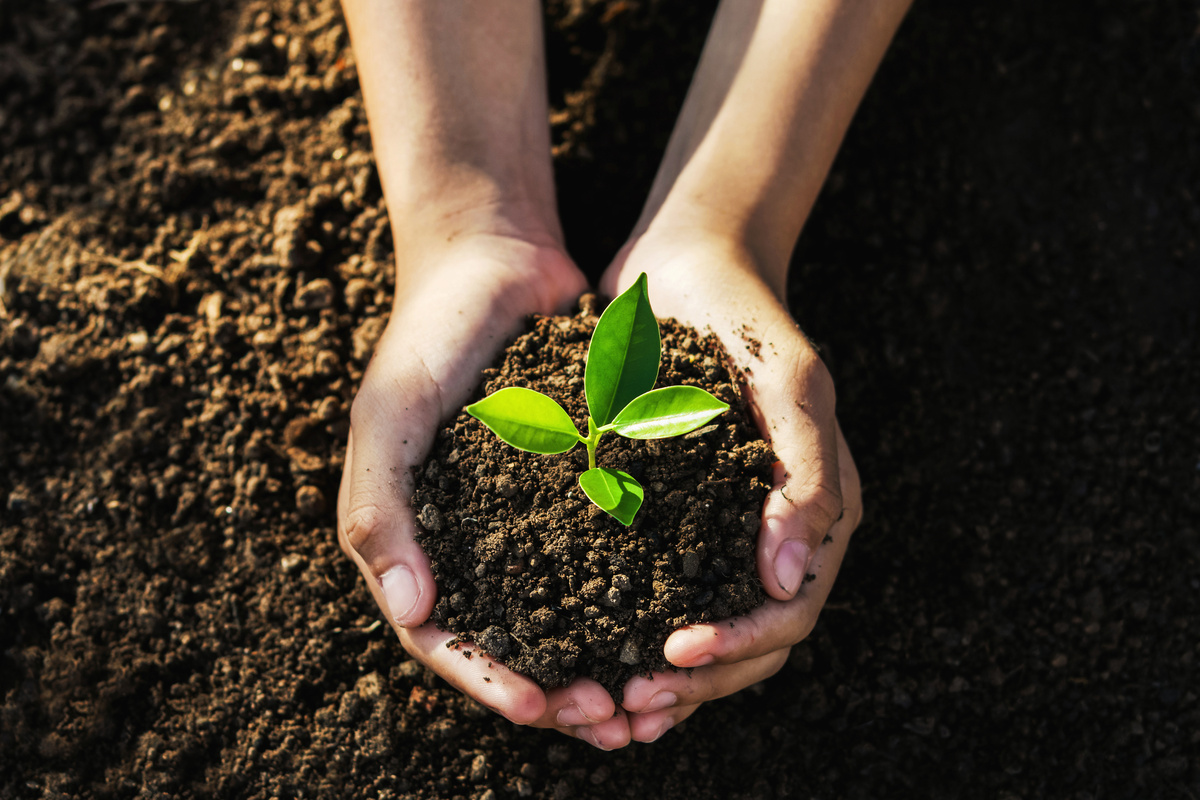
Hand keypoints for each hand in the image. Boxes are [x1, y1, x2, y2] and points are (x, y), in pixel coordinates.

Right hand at [338, 233, 633, 736]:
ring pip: (565, 613)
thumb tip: (414, 614)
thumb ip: (382, 509)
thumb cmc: (428, 336)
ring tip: (650, 690)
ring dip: (602, 658)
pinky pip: (607, 554)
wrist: (493, 259)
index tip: (543, 706)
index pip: (444, 638)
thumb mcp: (389, 415)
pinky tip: (678, 614)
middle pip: (512, 643)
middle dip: (558, 689)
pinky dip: (634, 594)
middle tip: (615, 716)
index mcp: (414, 540)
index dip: (489, 679)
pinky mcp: (579, 489)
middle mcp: (471, 542)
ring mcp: (527, 520)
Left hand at [598, 230, 861, 743]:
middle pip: (751, 644)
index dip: (738, 648)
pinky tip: (591, 658)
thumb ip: (805, 476)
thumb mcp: (786, 383)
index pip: (790, 612)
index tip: (671, 654)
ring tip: (606, 707)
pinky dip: (634, 635)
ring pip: (708, 632)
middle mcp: (776, 532)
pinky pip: (663, 594)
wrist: (687, 268)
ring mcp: (726, 529)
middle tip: (625, 704)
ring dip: (665, 681)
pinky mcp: (676, 517)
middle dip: (694, 683)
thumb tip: (789, 580)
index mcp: (819, 511)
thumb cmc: (743, 319)